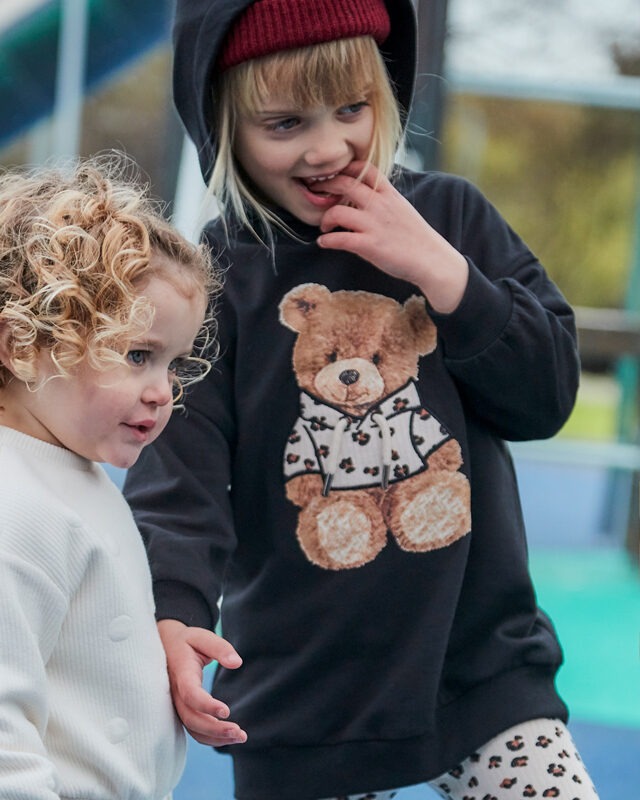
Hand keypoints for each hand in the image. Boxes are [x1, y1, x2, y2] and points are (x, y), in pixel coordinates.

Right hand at [158, 619, 247, 746]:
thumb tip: (237, 663)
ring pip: (191, 728)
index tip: (227, 711)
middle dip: (215, 729)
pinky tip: (228, 737)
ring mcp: (176, 703)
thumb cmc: (187, 641)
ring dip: (215, 737)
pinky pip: (192, 729)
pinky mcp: (181, 709)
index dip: (206, 705)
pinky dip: (209, 737)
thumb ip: (220, 648)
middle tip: (240, 733)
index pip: (190, 694)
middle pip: (191, 718)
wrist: (165, 645)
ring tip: (240, 737)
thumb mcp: (202, 637)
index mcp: (181, 672)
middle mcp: (175, 692)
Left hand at [317, 161, 467, 312]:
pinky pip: (340, 239)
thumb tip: (367, 197)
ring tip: (325, 226)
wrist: (431, 259)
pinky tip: (324, 243)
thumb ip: (385, 200)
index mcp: (389, 194)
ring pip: (337, 211)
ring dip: (325, 218)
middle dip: (327, 187)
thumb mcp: (403, 209)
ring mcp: (374, 225)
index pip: (365, 169)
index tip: (334, 175)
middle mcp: (380, 205)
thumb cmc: (417, 238)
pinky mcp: (369, 245)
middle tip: (319, 196)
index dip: (346, 168)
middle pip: (345, 184)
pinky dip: (327, 240)